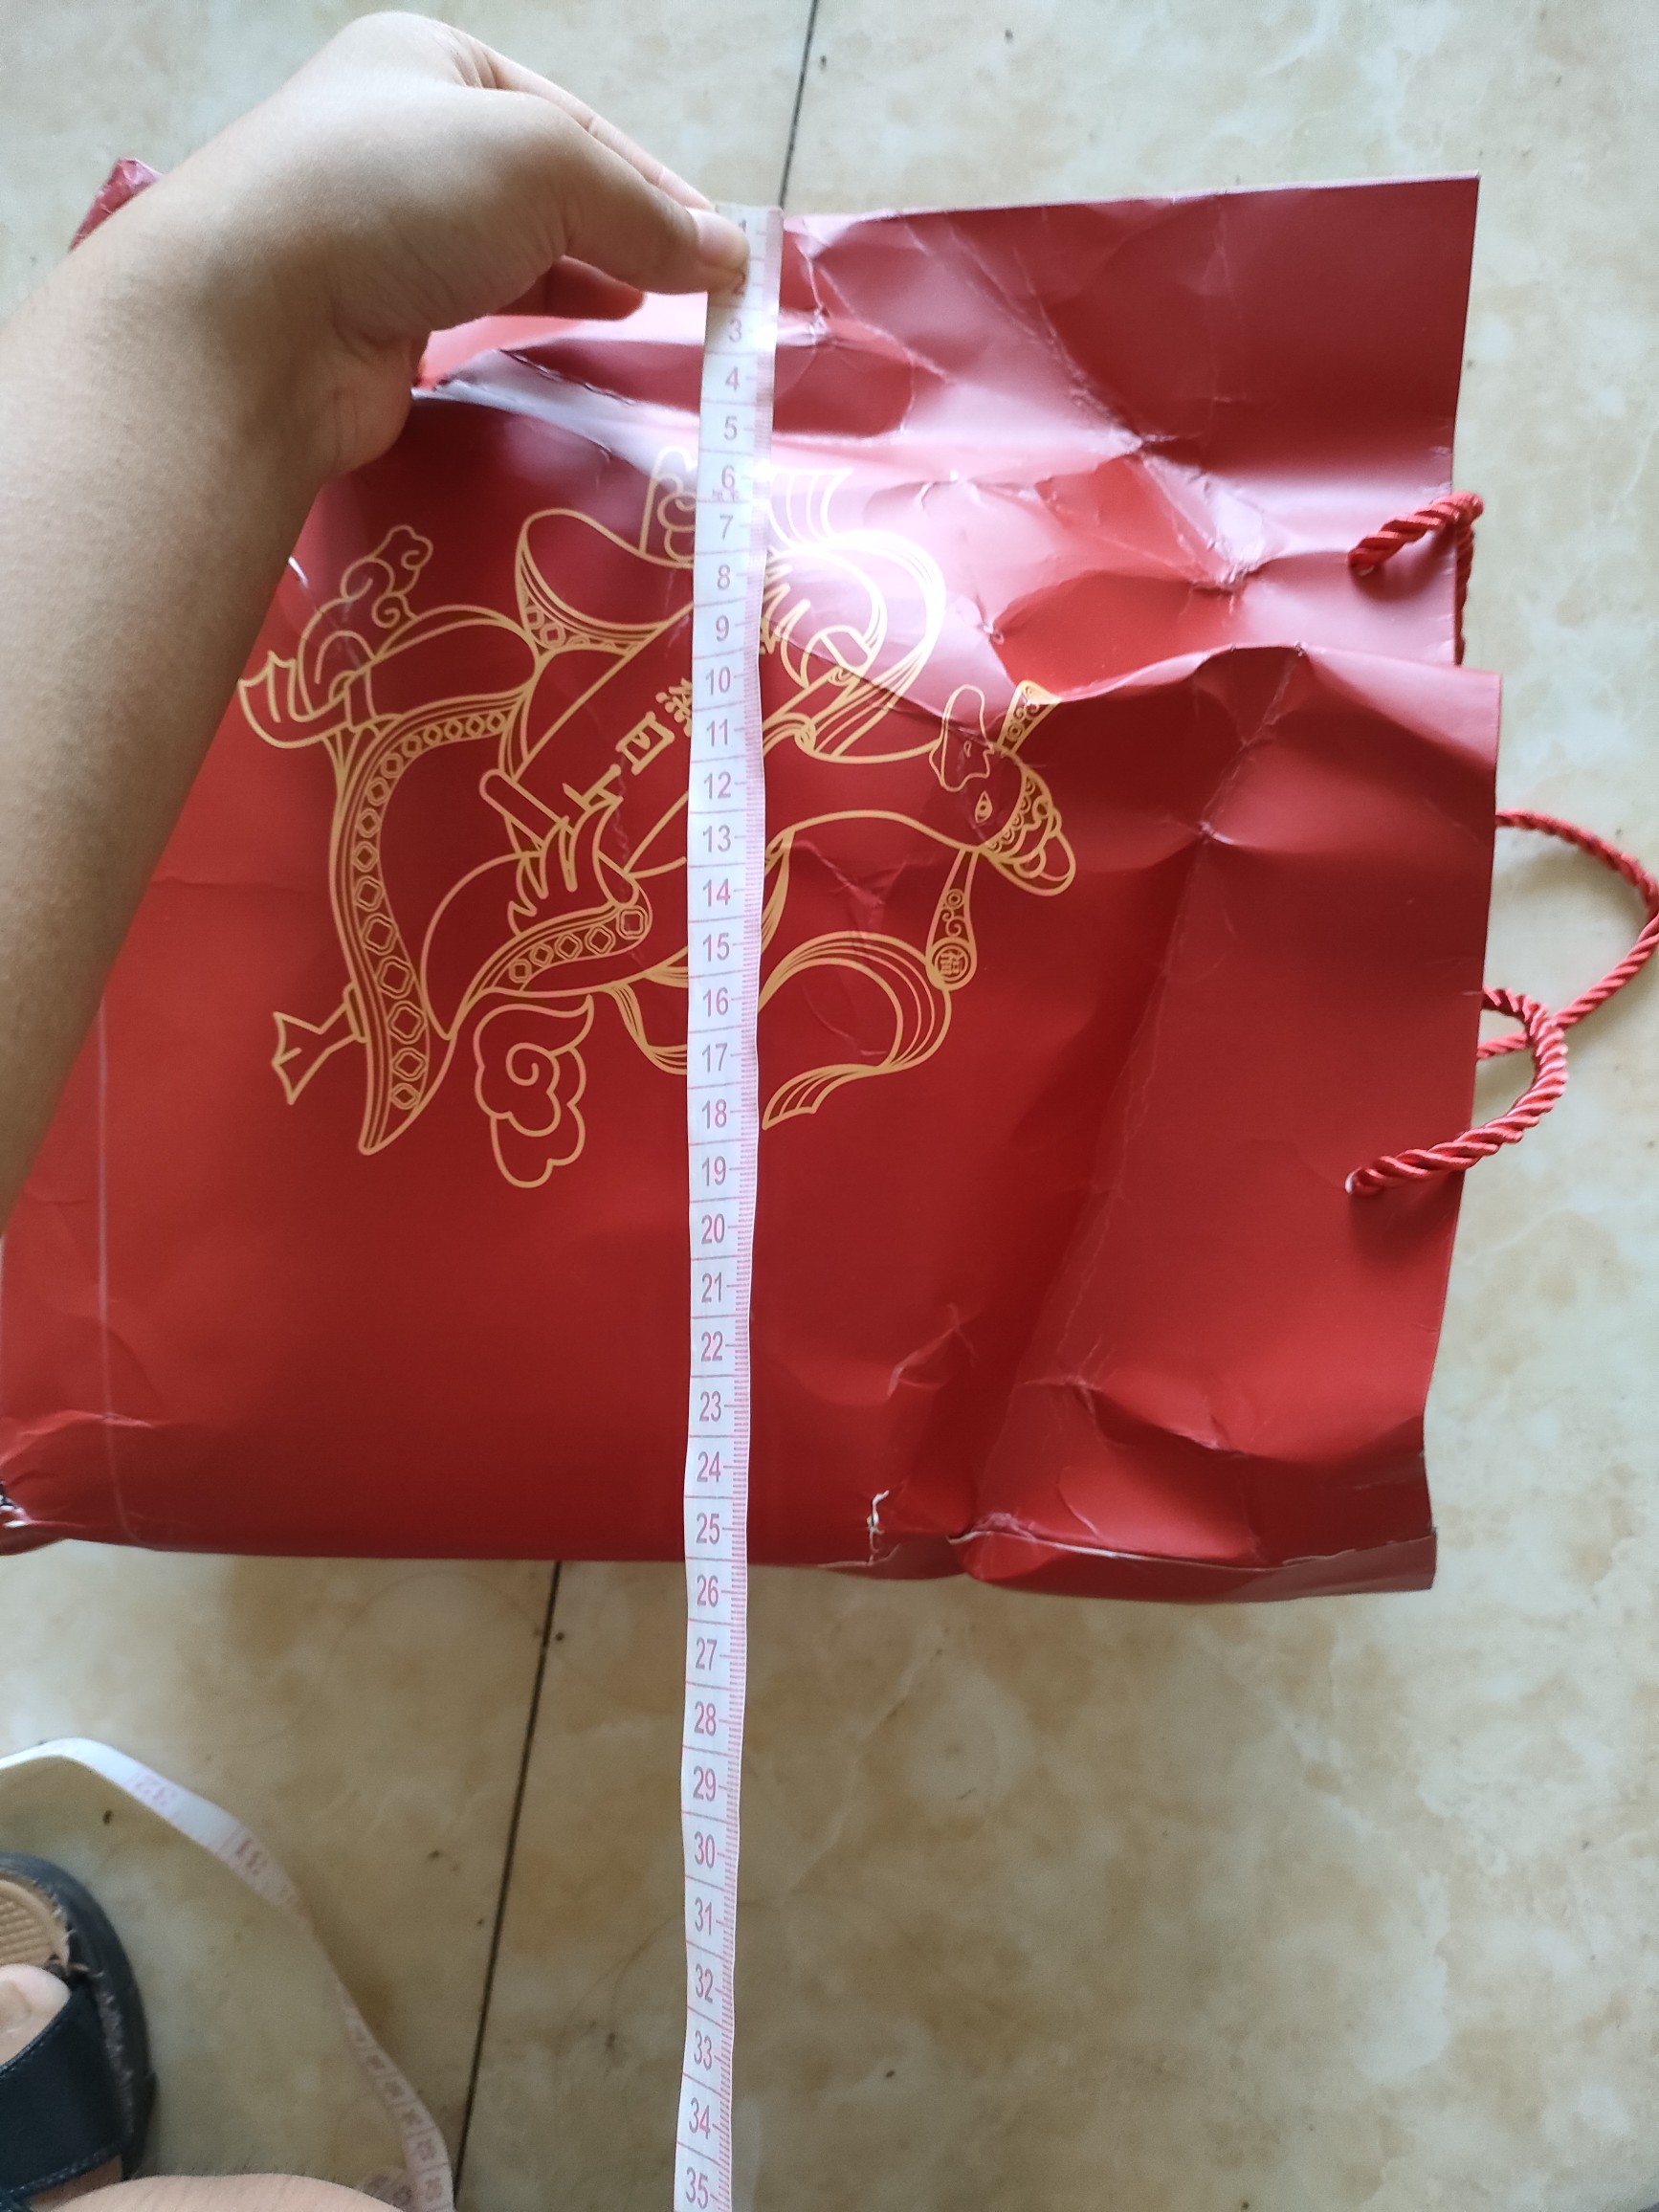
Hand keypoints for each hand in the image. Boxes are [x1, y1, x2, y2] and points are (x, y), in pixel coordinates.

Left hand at [82, 10, 749, 479]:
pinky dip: (545, 311)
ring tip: (662, 308)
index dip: (659, 183)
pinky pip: (484, 304)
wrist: (255, 322)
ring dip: (594, 275)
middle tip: (706, 289)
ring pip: (519, 246)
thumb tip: (729, 259)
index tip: (727, 249)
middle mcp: (406, 137)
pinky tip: (595, 325)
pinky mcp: (384, 313)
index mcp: (433, 62)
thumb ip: (642, 212)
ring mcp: (389, 229)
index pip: (576, 121)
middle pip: (550, 184)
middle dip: (630, 230)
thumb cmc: (397, 201)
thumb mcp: (543, 167)